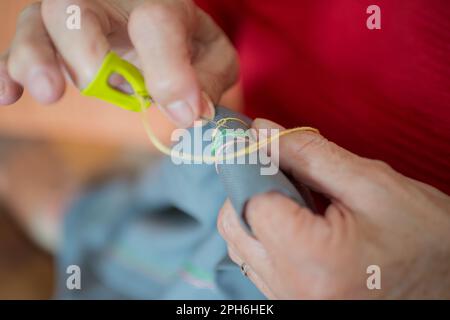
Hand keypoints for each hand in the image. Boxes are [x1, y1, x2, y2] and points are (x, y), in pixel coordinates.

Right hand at [0, 0, 237, 126]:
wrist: (155, 23)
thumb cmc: (184, 43)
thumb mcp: (212, 57)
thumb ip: (208, 79)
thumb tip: (191, 113)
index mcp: (155, 2)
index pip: (157, 23)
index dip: (171, 72)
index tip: (187, 112)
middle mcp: (105, 2)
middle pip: (77, 11)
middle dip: (87, 54)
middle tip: (98, 86)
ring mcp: (69, 19)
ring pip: (38, 25)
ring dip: (37, 60)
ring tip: (49, 92)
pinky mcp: (47, 41)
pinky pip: (16, 51)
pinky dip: (8, 72)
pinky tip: (8, 96)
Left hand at [218, 118, 449, 298]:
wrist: (448, 284)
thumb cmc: (426, 235)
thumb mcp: (371, 183)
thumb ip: (308, 154)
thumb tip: (260, 131)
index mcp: (313, 260)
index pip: (249, 201)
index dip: (253, 167)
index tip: (265, 146)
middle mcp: (293, 289)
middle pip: (235, 224)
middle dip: (249, 189)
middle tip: (284, 171)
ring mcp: (290, 300)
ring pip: (241, 243)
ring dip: (256, 211)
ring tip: (297, 198)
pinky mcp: (292, 301)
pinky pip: (257, 261)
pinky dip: (265, 234)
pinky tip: (297, 221)